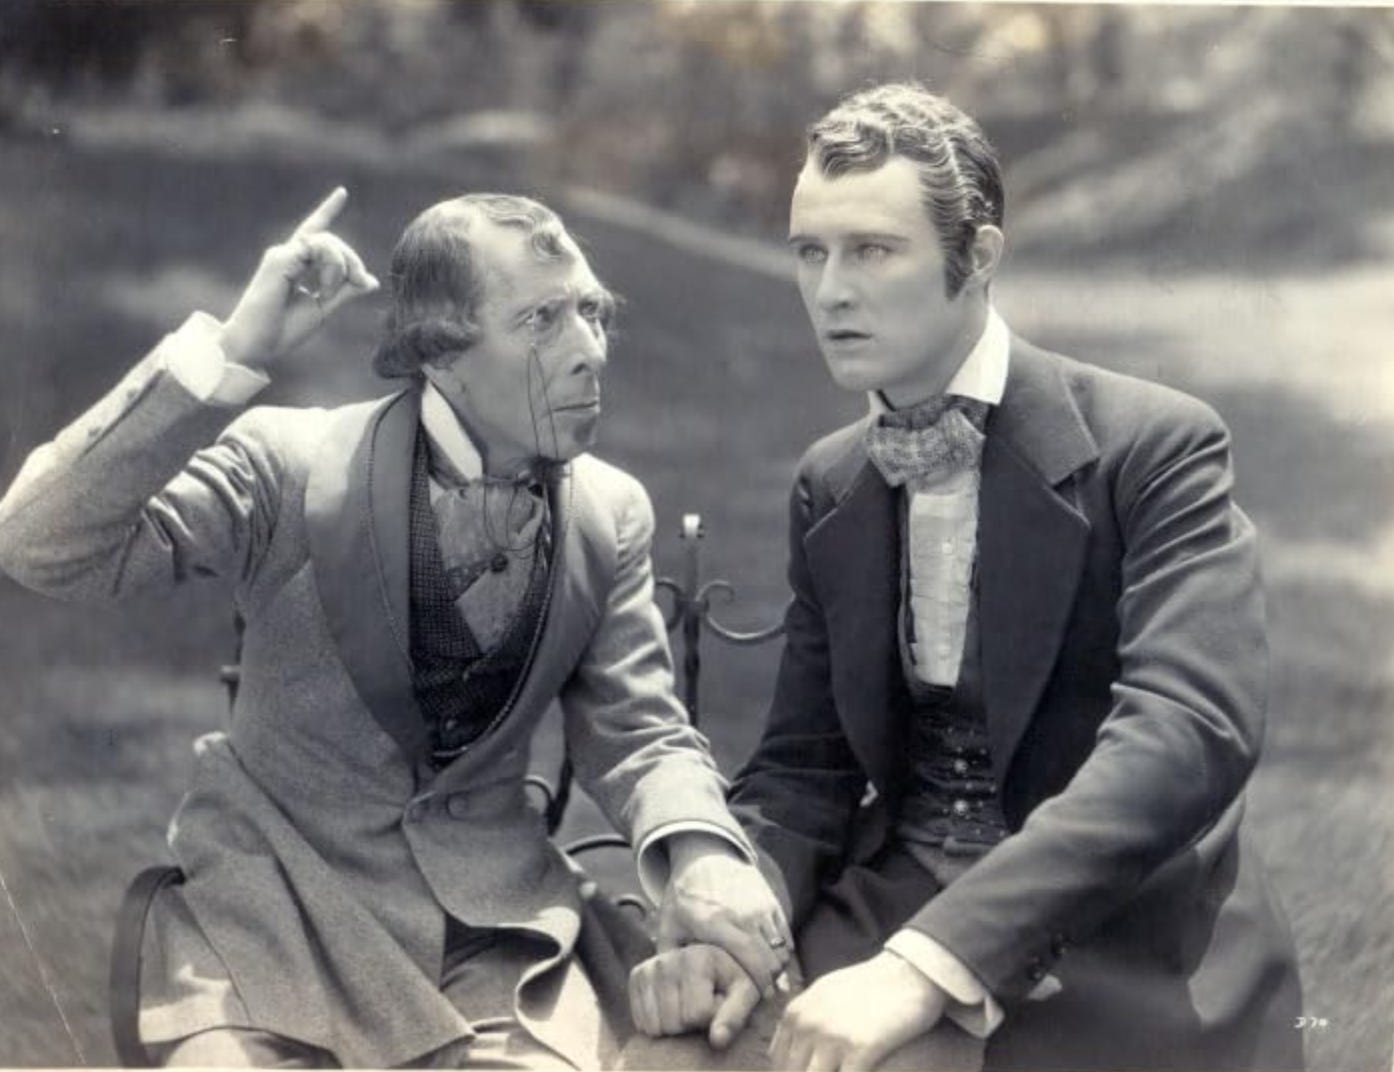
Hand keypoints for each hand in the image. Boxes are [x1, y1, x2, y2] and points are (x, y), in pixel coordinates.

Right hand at [218, 187, 378, 367]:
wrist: (258, 344)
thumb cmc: (284, 330)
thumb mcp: (324, 308)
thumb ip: (346, 292)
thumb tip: (371, 281)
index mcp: (296, 264)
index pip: (314, 232)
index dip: (327, 210)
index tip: (342, 192)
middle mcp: (287, 254)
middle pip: (331, 240)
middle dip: (353, 260)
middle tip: (360, 283)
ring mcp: (282, 254)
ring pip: (327, 241)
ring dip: (342, 265)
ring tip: (329, 292)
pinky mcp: (280, 259)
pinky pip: (318, 247)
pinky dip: (331, 267)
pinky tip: (323, 288)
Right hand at [629, 944, 761, 1049]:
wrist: (712, 965)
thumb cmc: (732, 982)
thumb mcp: (744, 996)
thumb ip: (734, 1017)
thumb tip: (717, 1040)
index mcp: (697, 956)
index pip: (697, 1014)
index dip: (712, 1018)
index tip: (718, 1001)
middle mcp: (667, 957)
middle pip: (674, 1022)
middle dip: (691, 1025)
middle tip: (702, 1006)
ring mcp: (648, 967)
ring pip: (656, 1027)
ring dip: (674, 1027)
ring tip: (688, 1006)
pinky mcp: (636, 977)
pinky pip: (642, 1023)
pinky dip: (658, 1024)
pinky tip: (672, 1008)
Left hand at [657, 834, 792, 995]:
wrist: (704, 853)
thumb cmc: (683, 895)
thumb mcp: (668, 926)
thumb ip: (670, 961)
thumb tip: (671, 995)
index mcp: (715, 922)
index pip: (749, 961)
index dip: (755, 987)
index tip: (750, 1004)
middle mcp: (744, 914)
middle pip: (770, 962)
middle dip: (766, 986)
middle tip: (756, 1001)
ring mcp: (761, 907)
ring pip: (781, 952)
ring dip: (775, 973)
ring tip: (761, 986)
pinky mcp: (772, 903)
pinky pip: (786, 938)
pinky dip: (782, 956)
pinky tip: (769, 967)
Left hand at [770, 952, 946, 1070]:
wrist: (908, 972)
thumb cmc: (870, 983)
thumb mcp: (824, 992)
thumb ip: (804, 1018)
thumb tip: (788, 1043)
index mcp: (796, 1013)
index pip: (777, 1061)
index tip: (809, 1070)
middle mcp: (807, 1025)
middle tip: (831, 1070)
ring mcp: (832, 1038)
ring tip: (842, 1071)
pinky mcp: (860, 1049)